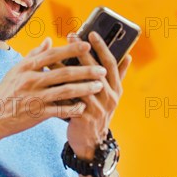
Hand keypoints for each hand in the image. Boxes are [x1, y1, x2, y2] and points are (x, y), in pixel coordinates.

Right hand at [0, 37, 108, 138]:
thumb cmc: (5, 92)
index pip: (53, 55)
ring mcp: (34, 97)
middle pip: (63, 73)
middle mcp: (31, 80)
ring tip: (99, 86)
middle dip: (86, 71)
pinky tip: (84, 106)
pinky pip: (59, 110)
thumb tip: (49, 40)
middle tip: (102, 69)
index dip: (71, 49)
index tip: (87, 46)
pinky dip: (73, 108)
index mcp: (27, 67)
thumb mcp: (16, 70)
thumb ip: (34, 55)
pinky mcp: (36, 114)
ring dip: (84, 89)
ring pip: (65, 91)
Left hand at [65, 32, 132, 159]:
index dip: (102, 48)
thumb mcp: (111, 95)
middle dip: (82, 52)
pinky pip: (69, 99)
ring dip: (66, 68)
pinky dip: (59, 88)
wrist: (91, 142)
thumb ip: (118, 76)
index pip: (111, 63)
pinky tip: (48, 79)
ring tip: (54, 56)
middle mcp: (109, 97)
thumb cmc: (98, 112)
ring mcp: (97, 108)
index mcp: (116, 89)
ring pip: (80, 84)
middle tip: (71, 36)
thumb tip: (128, 55)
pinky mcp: (84, 118)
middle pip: (95, 70)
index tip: (92, 33)